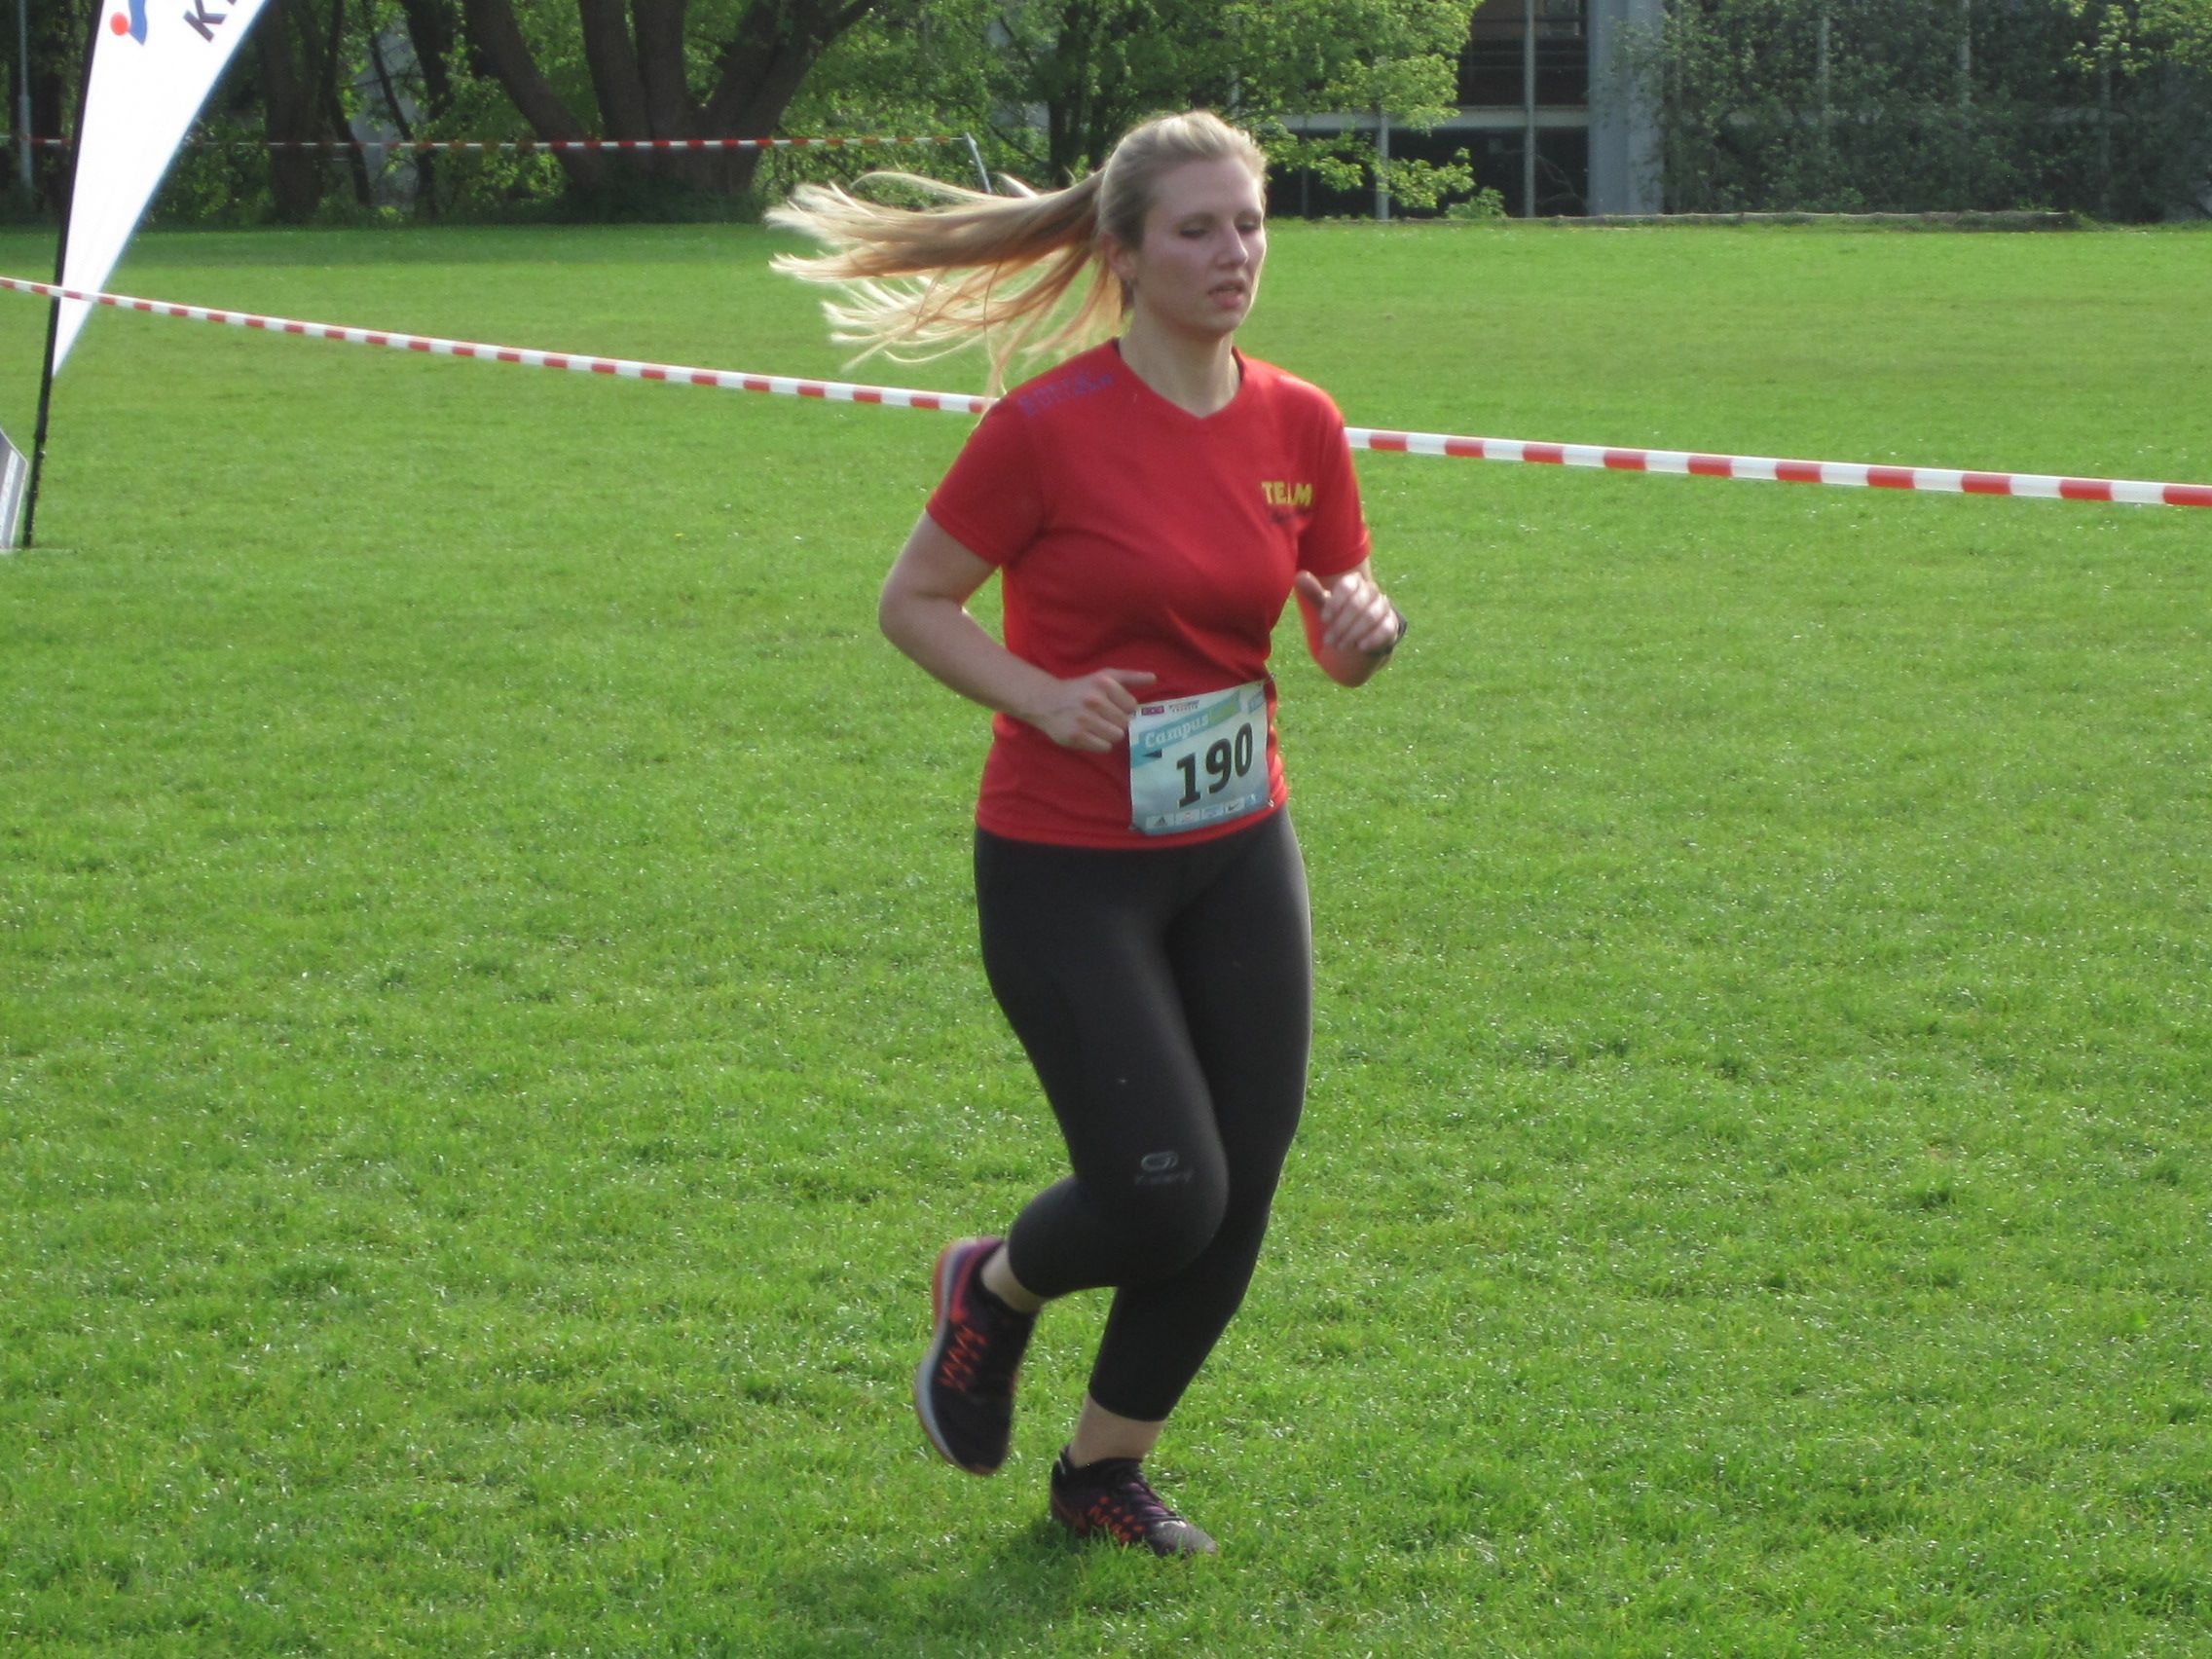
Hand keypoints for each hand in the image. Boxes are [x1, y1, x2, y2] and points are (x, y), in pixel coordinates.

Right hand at [1026, 668, 1157, 751]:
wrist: (1047, 701)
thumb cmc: (1081, 689)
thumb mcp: (1104, 676)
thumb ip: (1130, 677)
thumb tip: (1154, 678)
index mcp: (1104, 683)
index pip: (1131, 706)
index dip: (1123, 708)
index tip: (1111, 706)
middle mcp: (1094, 700)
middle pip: (1125, 723)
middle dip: (1117, 722)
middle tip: (1103, 717)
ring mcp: (1084, 720)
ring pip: (1116, 736)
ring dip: (1109, 734)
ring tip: (1097, 726)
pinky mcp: (1076, 736)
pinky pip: (1104, 747)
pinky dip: (1100, 744)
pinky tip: (1090, 734)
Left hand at [1295, 569, 1400, 656]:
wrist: (1360, 632)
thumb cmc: (1340, 614)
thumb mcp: (1326, 605)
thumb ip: (1314, 593)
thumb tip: (1299, 576)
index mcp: (1355, 582)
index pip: (1347, 586)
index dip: (1335, 603)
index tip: (1323, 619)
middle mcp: (1372, 591)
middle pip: (1358, 604)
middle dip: (1341, 625)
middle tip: (1328, 640)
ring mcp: (1384, 607)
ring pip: (1371, 617)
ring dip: (1353, 634)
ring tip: (1339, 646)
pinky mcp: (1391, 623)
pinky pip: (1385, 629)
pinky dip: (1371, 639)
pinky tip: (1359, 647)